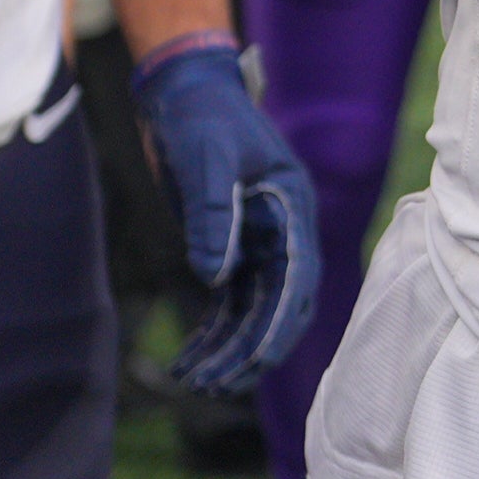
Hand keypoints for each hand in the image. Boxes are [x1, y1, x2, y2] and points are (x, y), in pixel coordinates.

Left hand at [134, 38, 321, 392]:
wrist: (182, 91)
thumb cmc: (203, 115)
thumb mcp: (207, 158)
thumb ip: (213, 215)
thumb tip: (215, 277)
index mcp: (292, 208)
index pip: (296, 279)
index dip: (279, 324)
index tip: (256, 362)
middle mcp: (282, 231)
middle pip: (277, 305)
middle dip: (250, 349)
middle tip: (215, 387)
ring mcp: (256, 241)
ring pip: (251, 310)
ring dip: (228, 349)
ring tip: (195, 382)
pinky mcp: (229, 245)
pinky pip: (228, 301)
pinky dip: (211, 331)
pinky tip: (189, 358)